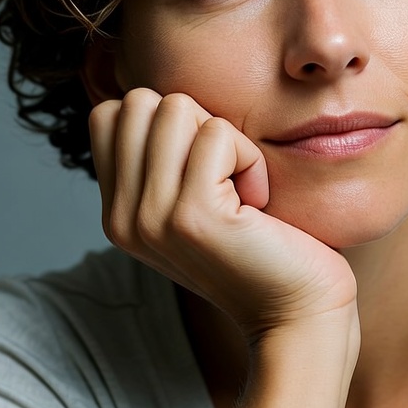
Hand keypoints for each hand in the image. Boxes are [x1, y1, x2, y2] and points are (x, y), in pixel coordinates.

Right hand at [88, 88, 357, 337]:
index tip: (203, 168)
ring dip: (226, 140)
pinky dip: (251, 158)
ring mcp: (151, 216)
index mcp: (118, 210)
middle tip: (224, 177)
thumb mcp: (196, 199)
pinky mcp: (192, 214)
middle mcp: (123, 215)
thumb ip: (165, 156)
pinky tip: (257, 203)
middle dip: (195, 123)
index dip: (166, 121)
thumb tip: (158, 96)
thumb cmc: (262, 244)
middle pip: (141, 101)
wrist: (297, 311)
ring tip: (241, 190)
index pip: (110, 113)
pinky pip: (219, 133)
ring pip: (177, 107)